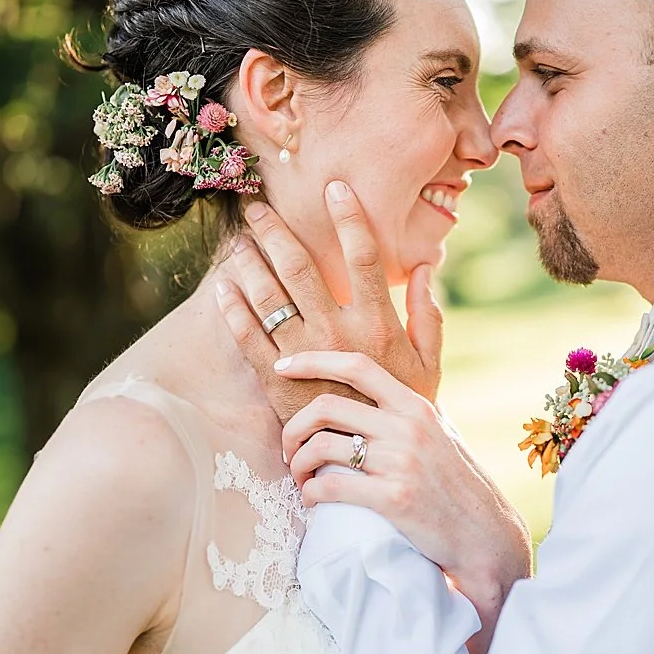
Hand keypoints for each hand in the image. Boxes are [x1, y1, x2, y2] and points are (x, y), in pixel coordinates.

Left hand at [214, 182, 442, 423]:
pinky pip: (247, 338)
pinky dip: (232, 309)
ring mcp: (306, 358)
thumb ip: (428, 316)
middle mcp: (341, 334)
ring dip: (247, 262)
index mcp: (379, 325)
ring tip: (236, 241)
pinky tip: (224, 289)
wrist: (379, 467)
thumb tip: (425, 269)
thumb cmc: (409, 416)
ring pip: (268, 296)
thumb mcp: (430, 366)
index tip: (334, 187)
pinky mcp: (278, 384)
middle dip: (275, 230)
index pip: (364, 258)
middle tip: (256, 206)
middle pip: (301, 267)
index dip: (349, 218)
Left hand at [275, 349, 530, 629]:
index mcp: (417, 407)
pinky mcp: (393, 499)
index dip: (314, 361)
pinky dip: (310, 493)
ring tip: (300, 477)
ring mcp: (401, 463)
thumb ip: (411, 411)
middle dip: (293, 427)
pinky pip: (329, 487)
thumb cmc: (458, 483)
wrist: (484, 531)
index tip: (283, 368)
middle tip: (288, 446)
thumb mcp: (442, 433)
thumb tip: (378, 389)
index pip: (359, 367)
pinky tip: (313, 500)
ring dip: (296, 464)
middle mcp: (408, 428)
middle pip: (326, 406)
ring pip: (320, 447)